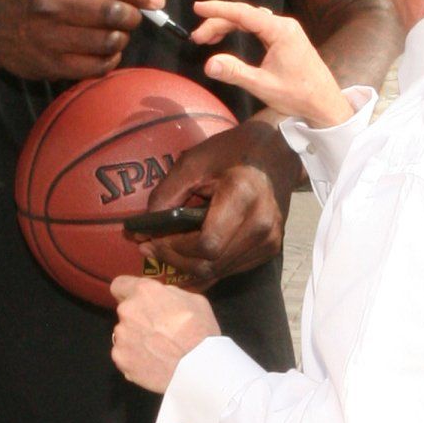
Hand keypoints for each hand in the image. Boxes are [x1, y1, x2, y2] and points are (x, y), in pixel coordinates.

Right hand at [0, 0, 167, 82]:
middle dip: (132, 16)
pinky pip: (98, 66)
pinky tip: (105, 51)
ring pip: (108, 42)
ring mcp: (49, 38)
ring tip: (115, 33)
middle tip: (132, 17)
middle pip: (111, 13)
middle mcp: (49, 6)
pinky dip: (111, 59)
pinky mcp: (51, 65)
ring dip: (121, 38)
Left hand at [111, 274, 221, 392]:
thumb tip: (161, 299)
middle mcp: (127, 311)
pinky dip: (135, 359)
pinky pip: (125, 355)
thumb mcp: (194, 300)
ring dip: (136, 339)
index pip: (119, 285)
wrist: (198, 368)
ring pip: (125, 335)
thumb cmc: (200, 331)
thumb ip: (169, 295)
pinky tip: (152, 364)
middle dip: (138, 319)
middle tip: (158, 331)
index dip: (128, 292)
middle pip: (126, 312)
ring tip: (157, 351)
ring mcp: (121, 337)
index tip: (138, 302)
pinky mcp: (120, 359)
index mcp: (144, 292)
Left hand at [136, 120, 299, 289]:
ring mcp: (269, 240)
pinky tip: (192, 255)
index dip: (174, 249)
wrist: (279, 150)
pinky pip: (232, 268)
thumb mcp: (194, 162)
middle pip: (210, 264)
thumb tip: (144, 228)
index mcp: (243, 198)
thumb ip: (167, 194)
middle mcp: (260, 225)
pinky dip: (209, 266)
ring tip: (167, 252)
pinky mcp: (271, 248)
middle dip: (176, 262)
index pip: (206, 245)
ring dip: (190, 267)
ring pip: (220, 272)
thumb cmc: (234, 151)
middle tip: (150, 250)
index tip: (150, 241)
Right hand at [192, 0, 355, 129]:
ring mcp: (286, 31)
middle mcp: (284, 25)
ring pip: (251, 21)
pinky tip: (229, 35)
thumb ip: (235, 73)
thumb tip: (209, 64)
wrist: (324, 102)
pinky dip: (240, 29)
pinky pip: (258, 27)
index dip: (219, 9)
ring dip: (228, 26)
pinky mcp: (286, 38)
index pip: (244, 13)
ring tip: (207, 38)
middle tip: (197, 39)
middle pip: (245, 16)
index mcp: (280, 31)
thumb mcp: (263, 85)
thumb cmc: (298, 95)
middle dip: (219, 23)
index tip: (198, 7)